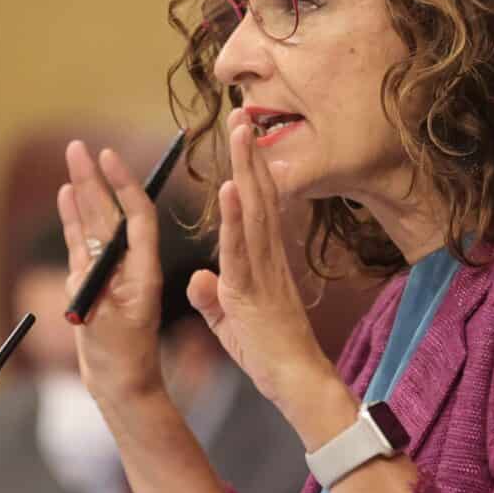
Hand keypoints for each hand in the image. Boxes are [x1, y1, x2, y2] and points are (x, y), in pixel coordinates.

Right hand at [57, 139, 164, 402]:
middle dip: (96, 179)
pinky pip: (81, 244)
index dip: (123, 185)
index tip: (109, 157)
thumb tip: (83, 262)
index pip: (136, 217)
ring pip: (95, 224)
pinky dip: (73, 220)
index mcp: (143, 271)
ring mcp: (109, 273)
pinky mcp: (92, 283)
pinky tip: (66, 196)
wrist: (121, 386)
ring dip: (84, 192)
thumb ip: (96, 292)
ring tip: (73, 160)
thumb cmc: (122, 359)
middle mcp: (127, 265)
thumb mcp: (108, 323)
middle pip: (111, 213)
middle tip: (79, 147)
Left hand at [187, 111, 334, 411]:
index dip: (250, 169)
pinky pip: (242, 248)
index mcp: (263, 262)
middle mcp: (267, 257)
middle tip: (241, 111)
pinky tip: (233, 187)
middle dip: (249, 152)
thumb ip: (213, 299)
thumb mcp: (230, 324)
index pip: (257, 206)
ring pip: (255, 210)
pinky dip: (237, 217)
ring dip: (246, 168)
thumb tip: (197, 279)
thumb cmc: (269, 356)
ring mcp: (263, 270)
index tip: (243, 136)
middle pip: (260, 194)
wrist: (296, 381)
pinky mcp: (253, 289)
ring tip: (240, 130)